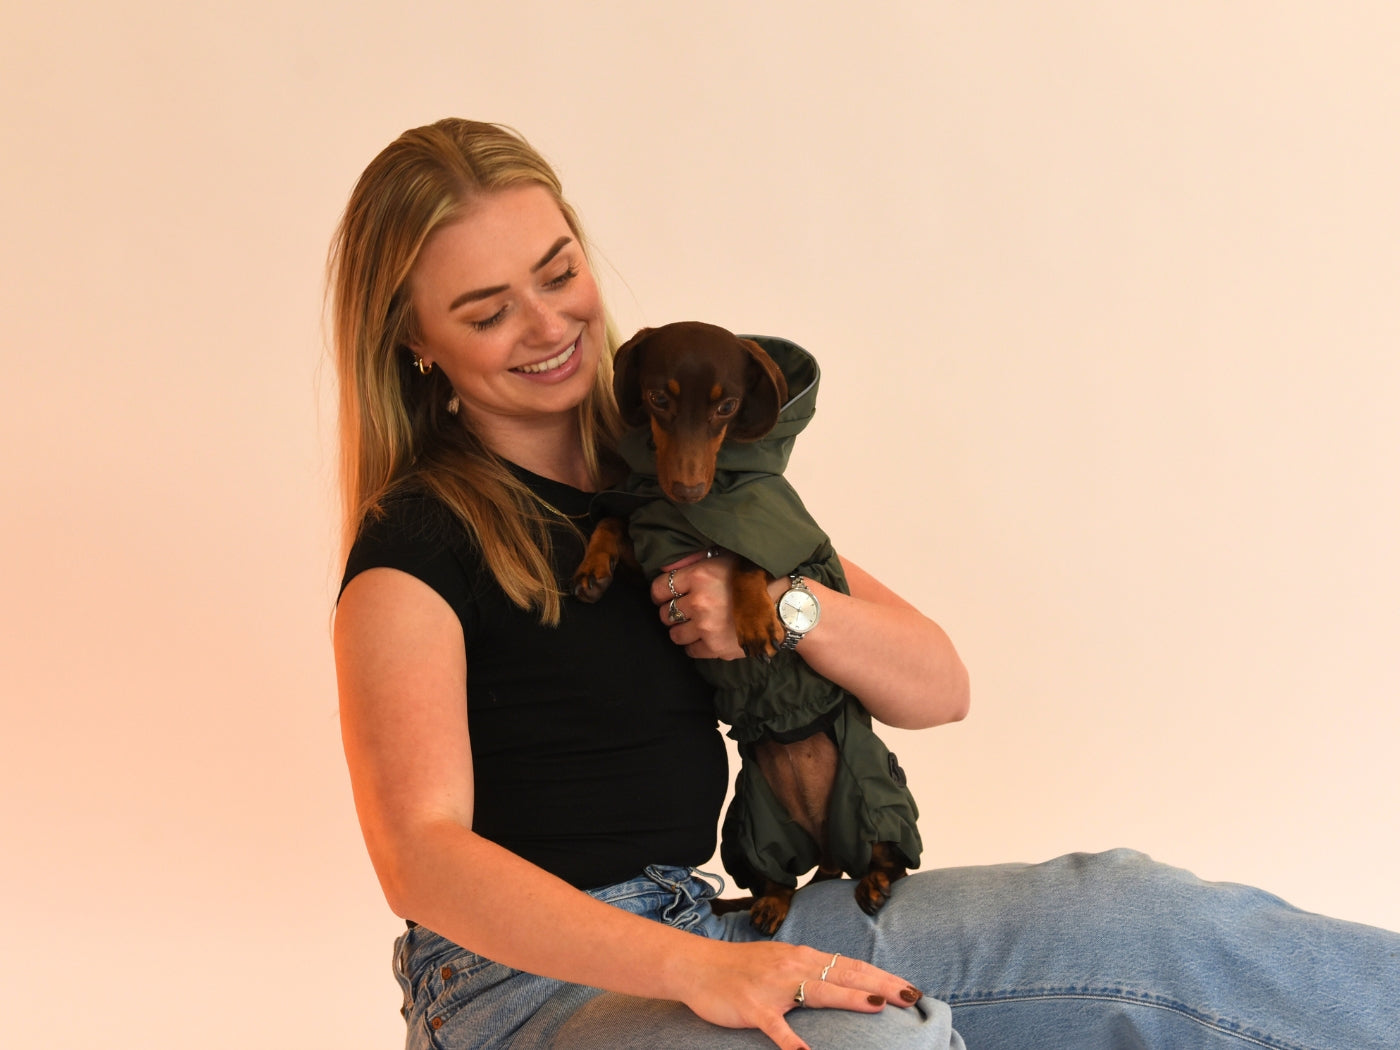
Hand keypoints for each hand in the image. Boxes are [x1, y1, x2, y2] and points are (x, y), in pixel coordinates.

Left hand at [651, 549, 747, 659]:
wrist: (782, 605)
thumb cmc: (754, 579)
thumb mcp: (724, 559)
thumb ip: (694, 562)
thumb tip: (667, 567)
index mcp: (699, 576)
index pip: (660, 588)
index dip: (660, 593)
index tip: (666, 596)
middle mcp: (699, 601)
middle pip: (664, 613)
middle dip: (671, 612)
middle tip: (684, 611)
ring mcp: (706, 626)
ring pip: (675, 634)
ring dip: (682, 630)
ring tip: (695, 625)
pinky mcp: (715, 647)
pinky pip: (690, 651)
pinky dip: (695, 646)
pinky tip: (705, 637)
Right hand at [678, 938, 922, 1049]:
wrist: (697, 966)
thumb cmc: (741, 970)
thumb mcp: (780, 963)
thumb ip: (810, 972)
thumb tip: (842, 983)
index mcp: (802, 958)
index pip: (850, 967)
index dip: (881, 977)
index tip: (910, 987)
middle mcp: (793, 967)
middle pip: (844, 975)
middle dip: (880, 985)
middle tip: (911, 995)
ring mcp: (774, 987)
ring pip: (818, 991)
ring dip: (850, 998)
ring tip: (879, 1007)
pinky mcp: (754, 1007)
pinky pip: (776, 1027)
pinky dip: (792, 1041)